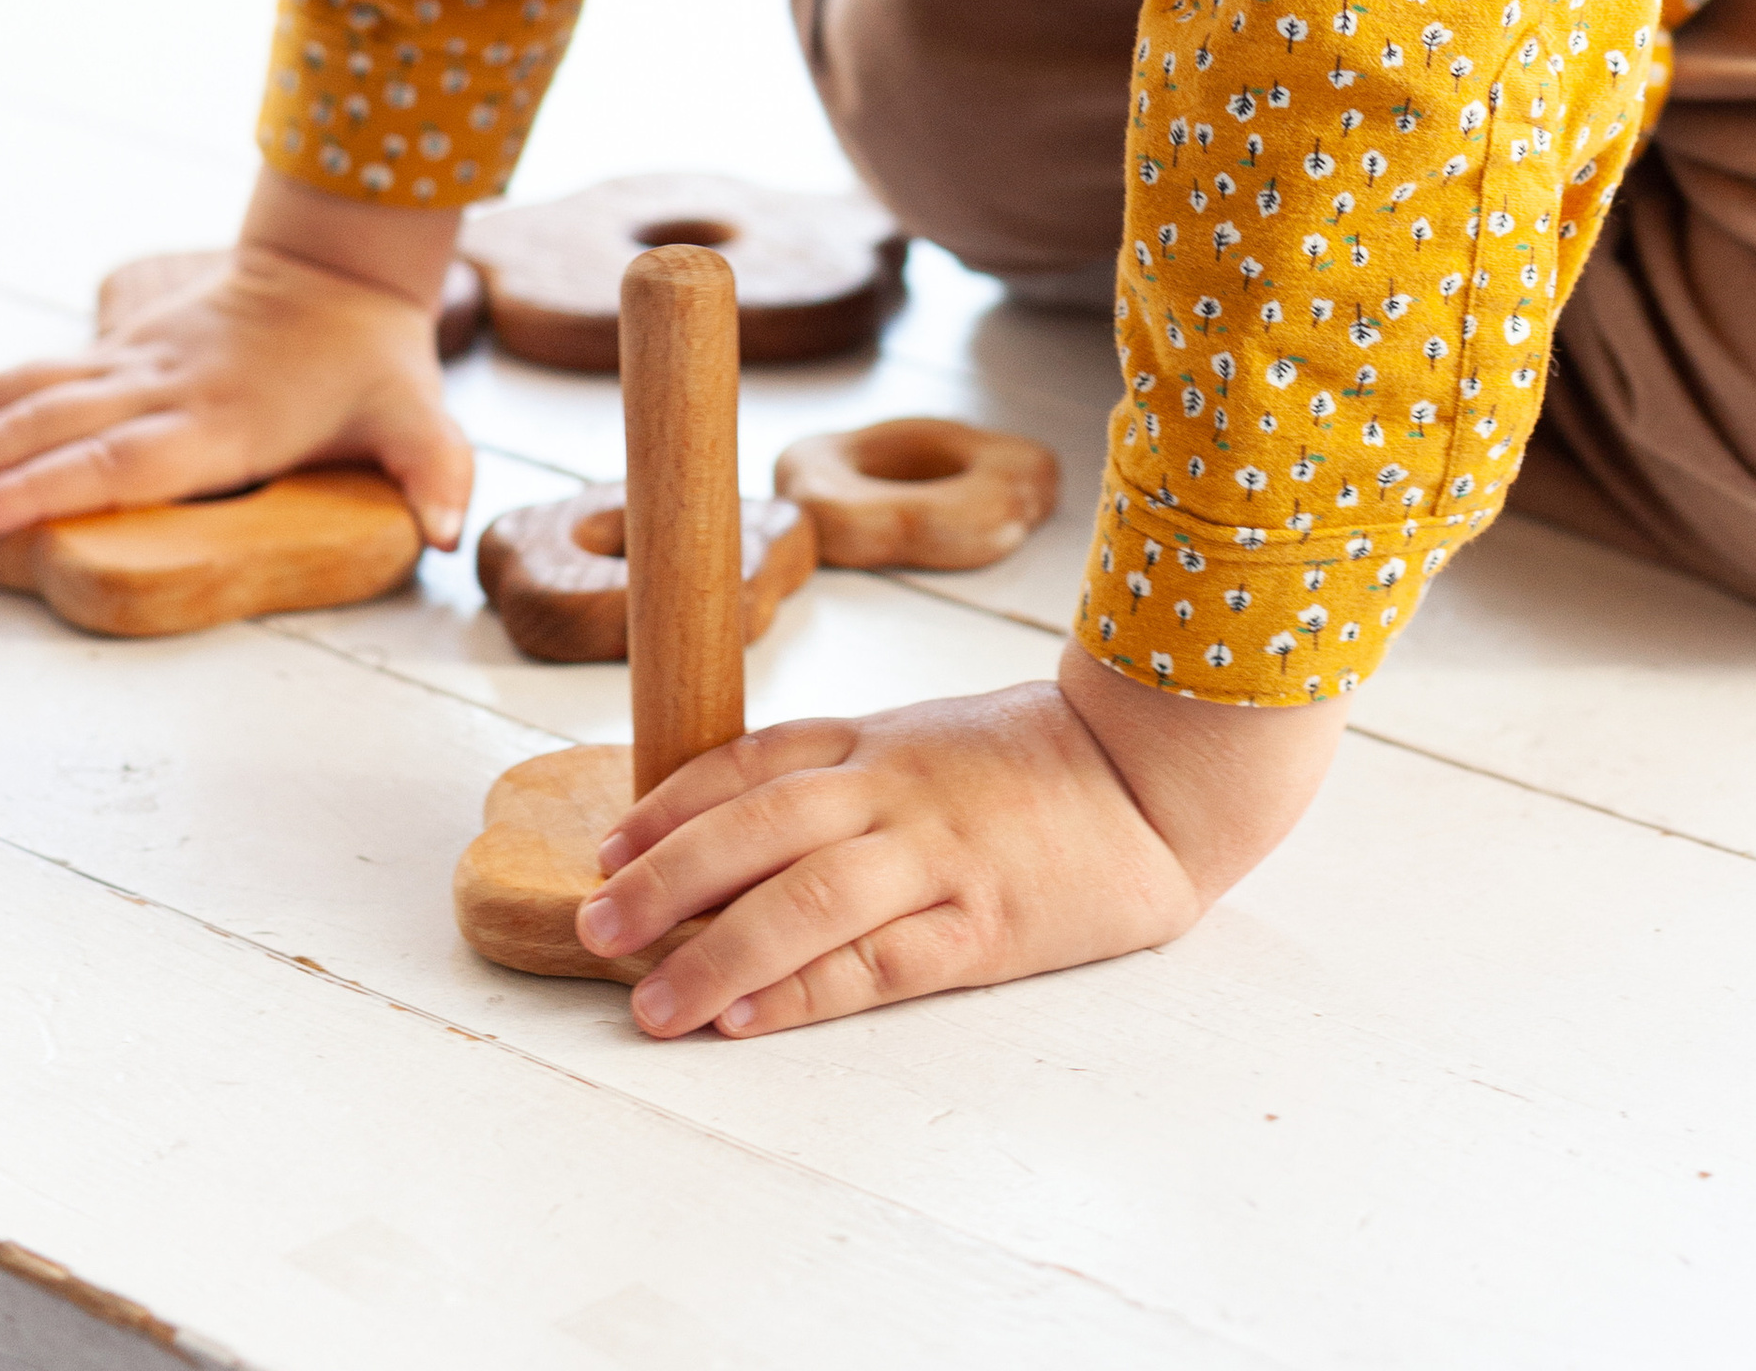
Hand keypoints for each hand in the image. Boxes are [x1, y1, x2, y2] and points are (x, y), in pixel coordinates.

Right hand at [0, 169, 473, 557]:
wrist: (339, 265)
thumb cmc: (373, 356)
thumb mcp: (420, 415)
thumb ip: (439, 471)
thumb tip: (452, 531)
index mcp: (223, 416)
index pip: (116, 455)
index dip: (42, 487)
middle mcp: (163, 386)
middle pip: (46, 427)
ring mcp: (134, 361)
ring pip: (25, 393)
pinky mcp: (118, 347)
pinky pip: (34, 375)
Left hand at [576, 638, 1344, 1036]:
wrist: (1159, 776)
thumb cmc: (1043, 764)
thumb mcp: (934, 739)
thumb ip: (852, 770)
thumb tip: (744, 816)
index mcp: (881, 738)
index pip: (752, 760)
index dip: (673, 803)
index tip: (609, 844)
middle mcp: (895, 788)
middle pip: (759, 823)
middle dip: (667, 874)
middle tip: (595, 922)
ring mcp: (939, 853)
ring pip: (807, 896)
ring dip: (715, 948)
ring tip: (650, 999)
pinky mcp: (984, 922)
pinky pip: (878, 959)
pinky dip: (805, 988)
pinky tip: (747, 1016)